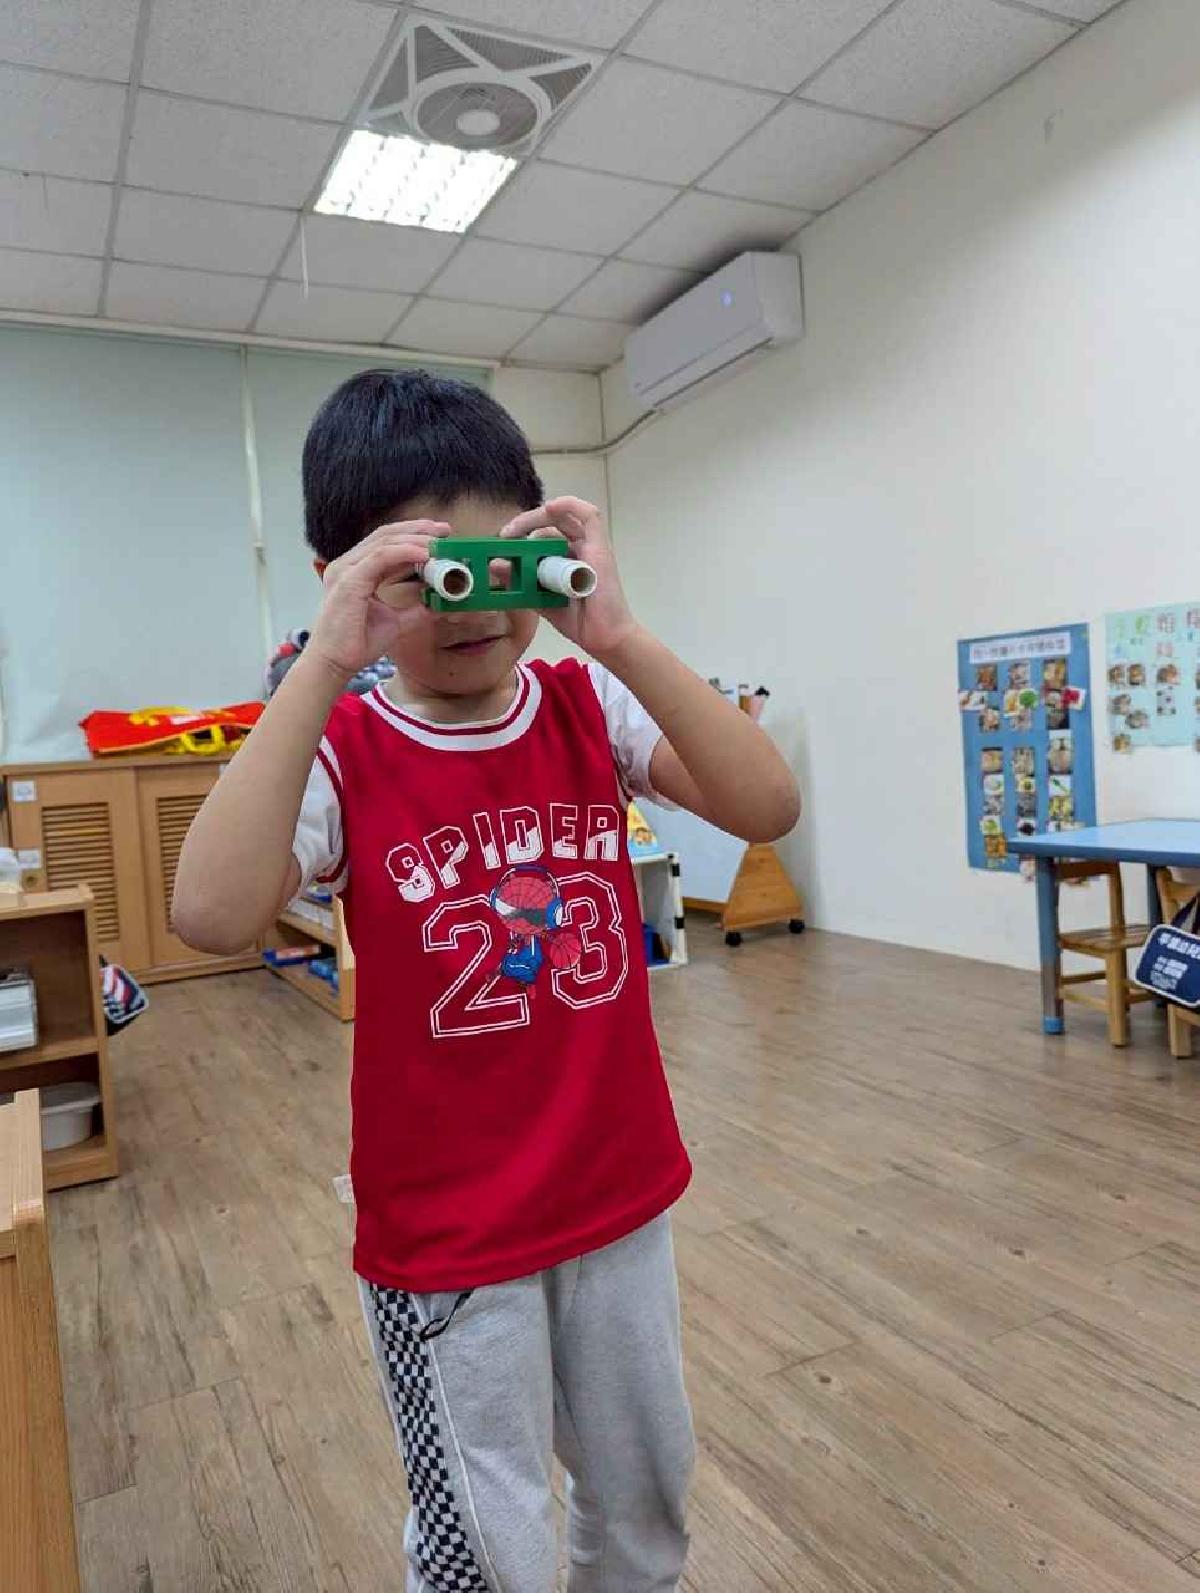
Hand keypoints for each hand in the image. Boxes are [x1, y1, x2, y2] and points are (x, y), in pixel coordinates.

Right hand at [307, 520, 446, 679]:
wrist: (335, 664)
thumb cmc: (356, 643)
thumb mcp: (395, 621)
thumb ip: (414, 608)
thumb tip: (439, 602)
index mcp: (356, 570)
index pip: (386, 542)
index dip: (413, 535)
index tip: (440, 537)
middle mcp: (348, 565)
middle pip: (385, 535)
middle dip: (418, 530)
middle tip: (444, 531)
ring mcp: (346, 570)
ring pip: (384, 542)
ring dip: (415, 539)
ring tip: (439, 542)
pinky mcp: (349, 581)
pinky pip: (381, 557)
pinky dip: (405, 552)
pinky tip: (424, 554)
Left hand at [501, 497, 636, 659]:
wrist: (603, 637)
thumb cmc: (578, 621)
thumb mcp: (540, 599)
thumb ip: (520, 582)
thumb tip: (495, 564)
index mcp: (565, 559)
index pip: (542, 535)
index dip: (521, 533)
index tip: (502, 544)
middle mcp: (578, 549)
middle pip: (550, 523)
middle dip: (524, 524)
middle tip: (504, 536)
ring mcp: (590, 547)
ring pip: (564, 516)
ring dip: (536, 517)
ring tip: (516, 530)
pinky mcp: (599, 547)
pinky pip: (589, 516)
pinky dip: (570, 505)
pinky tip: (549, 507)